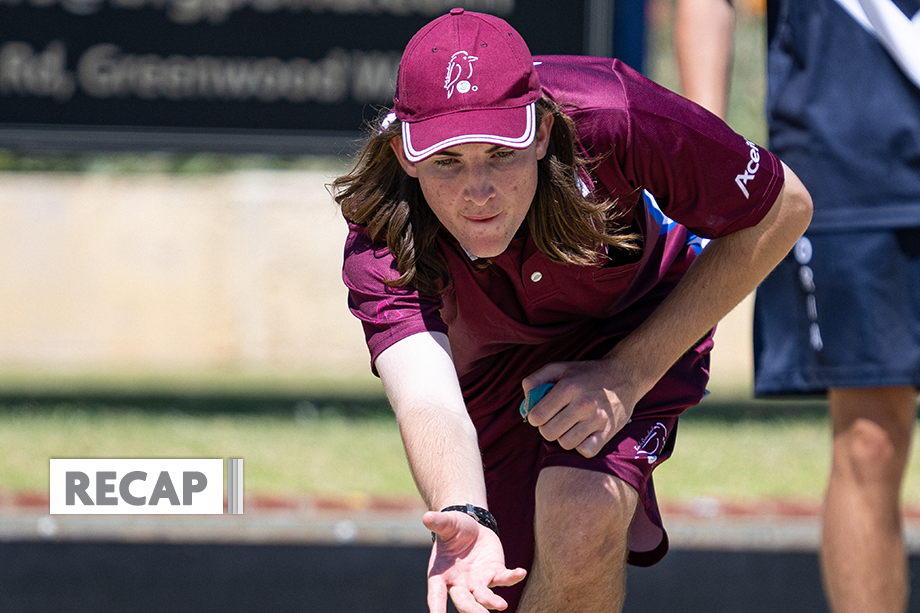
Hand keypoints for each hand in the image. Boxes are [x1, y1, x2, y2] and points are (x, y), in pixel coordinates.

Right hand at [424, 510, 526, 612]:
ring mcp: (479, 581)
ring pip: (484, 596)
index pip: (436, 593)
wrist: (471, 527)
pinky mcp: (495, 573)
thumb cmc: (453, 529)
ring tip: (501, 605)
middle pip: (464, 601)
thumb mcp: (446, 523)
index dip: (436, 606)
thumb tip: (427, 516)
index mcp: (441, 575)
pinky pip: (504, 578)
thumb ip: (438, 523)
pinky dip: (512, 577)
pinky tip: (521, 573)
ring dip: (491, 601)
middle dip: (472, 610)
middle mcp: (459, 583)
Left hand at [522, 360, 638, 457]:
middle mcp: (583, 403)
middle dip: (547, 428)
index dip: (534, 418)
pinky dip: (581, 446)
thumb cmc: (586, 373)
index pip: (537, 416)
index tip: (540, 414)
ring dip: (564, 437)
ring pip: (566, 444)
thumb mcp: (559, 367)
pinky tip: (582, 434)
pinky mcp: (609, 431)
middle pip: (548, 433)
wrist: (625, 375)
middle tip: (555, 421)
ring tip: (569, 426)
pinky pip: (586, 451)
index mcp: (568, 387)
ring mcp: (598, 419)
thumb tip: (525, 404)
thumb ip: (535, 380)